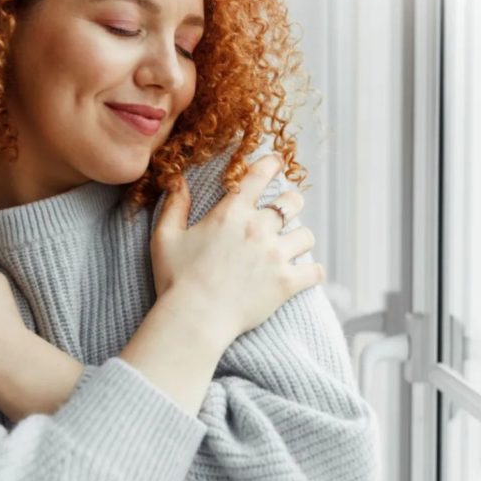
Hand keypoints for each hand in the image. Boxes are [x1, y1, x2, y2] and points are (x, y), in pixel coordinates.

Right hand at [150, 154, 323, 342]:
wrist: (194, 318)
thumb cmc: (176, 279)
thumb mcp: (165, 237)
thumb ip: (175, 206)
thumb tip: (178, 180)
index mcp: (231, 212)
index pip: (259, 175)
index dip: (272, 164)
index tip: (277, 162)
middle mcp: (258, 228)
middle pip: (292, 202)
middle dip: (291, 203)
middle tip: (286, 211)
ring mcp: (275, 255)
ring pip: (306, 235)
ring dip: (300, 239)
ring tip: (293, 246)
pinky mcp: (286, 282)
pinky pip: (314, 271)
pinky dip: (313, 273)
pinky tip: (308, 274)